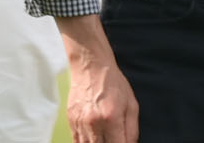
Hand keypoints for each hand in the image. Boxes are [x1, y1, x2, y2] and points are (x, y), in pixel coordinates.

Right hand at [59, 16, 139, 142]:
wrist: (91, 68)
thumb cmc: (113, 84)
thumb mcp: (131, 104)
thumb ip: (132, 129)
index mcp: (112, 118)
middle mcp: (94, 123)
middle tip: (115, 139)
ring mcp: (80, 124)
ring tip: (105, 138)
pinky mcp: (70, 123)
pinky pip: (77, 142)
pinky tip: (94, 140)